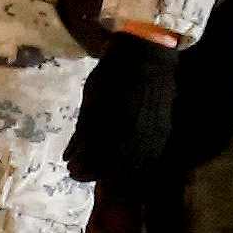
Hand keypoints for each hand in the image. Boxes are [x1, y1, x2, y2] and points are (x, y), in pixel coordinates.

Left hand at [63, 30, 186, 182]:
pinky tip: (125, 166)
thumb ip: (82, 133)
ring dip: (116, 175)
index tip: (71, 169)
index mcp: (112, 129)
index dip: (81, 170)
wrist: (146, 57)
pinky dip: (135, 167)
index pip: (95, 162)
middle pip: (114, 171)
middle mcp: (134, 136)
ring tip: (102, 172)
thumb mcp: (90, 103)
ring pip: (134, 168)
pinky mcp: (163, 132)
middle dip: (95, 175)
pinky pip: (149, 159)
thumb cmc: (112, 76)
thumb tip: (69, 158)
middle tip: (82, 173)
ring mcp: (152, 136)